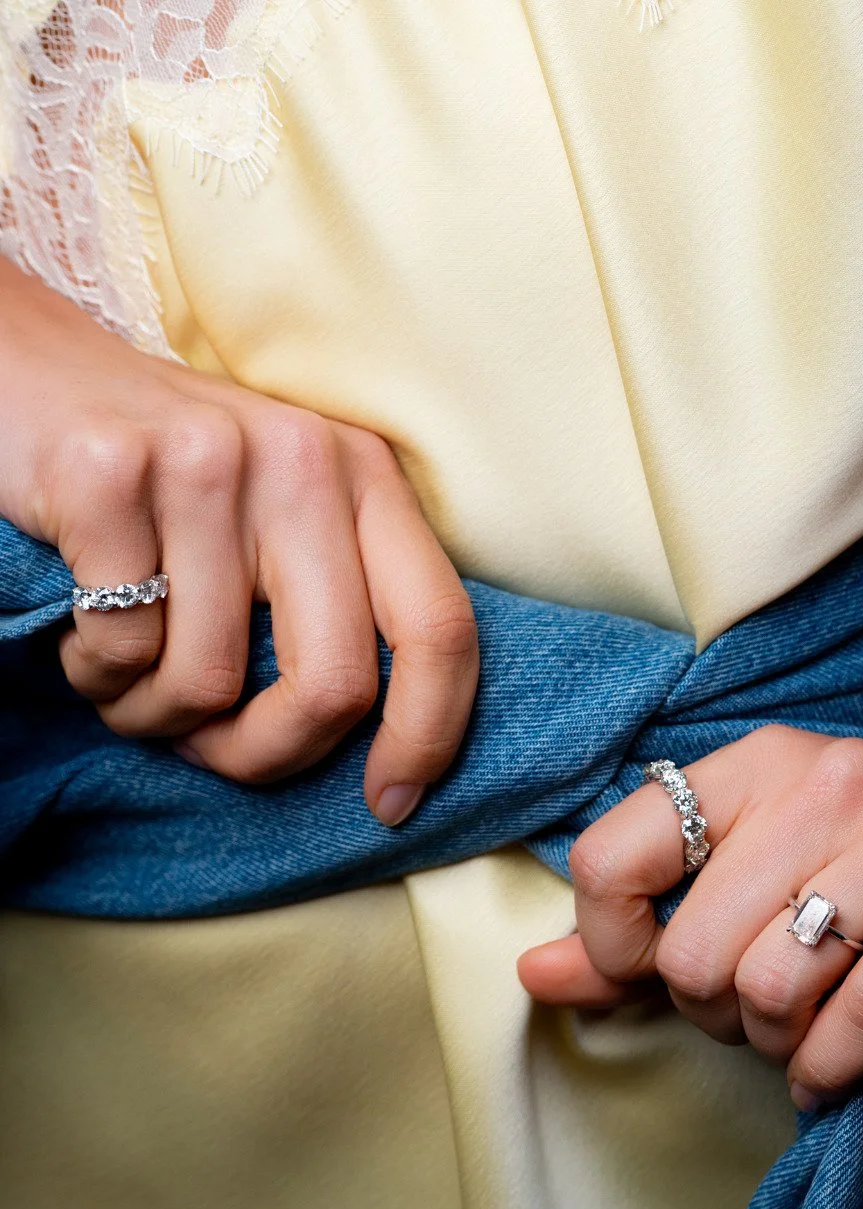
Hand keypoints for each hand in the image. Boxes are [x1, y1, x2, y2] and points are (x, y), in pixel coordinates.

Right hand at [0, 260, 477, 815]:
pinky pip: (122, 648)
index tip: (389, 803)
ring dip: (157, 716)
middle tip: (211, 752)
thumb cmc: (171, 482)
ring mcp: (207, 461)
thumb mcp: (282, 519)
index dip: (429, 734)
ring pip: (211, 683)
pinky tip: (82, 625)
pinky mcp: (108, 472)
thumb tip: (376, 755)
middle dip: (267, 755)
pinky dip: (96, 671)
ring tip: (128, 673)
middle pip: (334, 682)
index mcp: (366, 477)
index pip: (442, 627)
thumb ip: (337, 602)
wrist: (35, 373)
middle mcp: (304, 460)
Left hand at [518, 723, 862, 1108]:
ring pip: (774, 986)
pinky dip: (833, 1066)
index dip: (609, 942)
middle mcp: (827, 777)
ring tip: (796, 1031)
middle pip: (695, 949)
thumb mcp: (757, 865)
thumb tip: (531, 975)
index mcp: (754, 761)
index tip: (647, 969)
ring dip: (774, 1042)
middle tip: (748, 1011)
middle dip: (710, 1013)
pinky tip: (833, 1068)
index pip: (614, 854)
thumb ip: (643, 921)